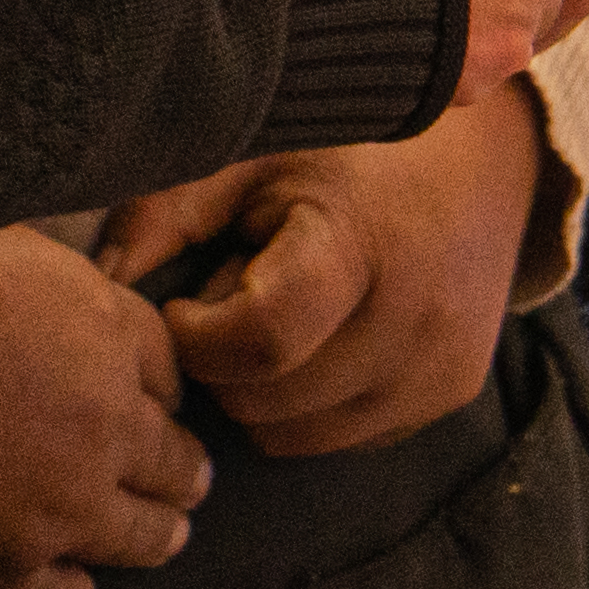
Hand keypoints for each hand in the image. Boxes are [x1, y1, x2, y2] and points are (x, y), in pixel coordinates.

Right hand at [0, 227, 205, 588]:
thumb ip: (63, 283)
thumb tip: (92, 300)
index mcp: (103, 335)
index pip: (169, 369)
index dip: (160, 385)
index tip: (154, 398)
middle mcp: (104, 425)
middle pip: (175, 458)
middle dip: (178, 465)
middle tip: (184, 476)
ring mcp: (65, 504)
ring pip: (146, 537)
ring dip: (158, 533)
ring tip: (165, 534)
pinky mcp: (14, 563)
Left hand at [105, 85, 548, 456]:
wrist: (488, 162)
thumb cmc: (347, 148)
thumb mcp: (254, 154)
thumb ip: (168, 211)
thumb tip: (99, 281)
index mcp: (362, 242)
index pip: (263, 342)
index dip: (199, 336)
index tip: (184, 303)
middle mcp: (415, 318)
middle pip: (265, 404)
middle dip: (223, 367)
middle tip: (227, 303)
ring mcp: (438, 368)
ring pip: (293, 438)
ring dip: (260, 394)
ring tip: (276, 319)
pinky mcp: (449, 397)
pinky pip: (339, 440)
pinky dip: (308, 405)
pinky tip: (321, 339)